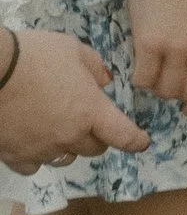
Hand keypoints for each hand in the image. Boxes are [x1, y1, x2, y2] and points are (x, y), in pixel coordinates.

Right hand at [0, 29, 142, 169]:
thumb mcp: (72, 49)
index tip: (141, 142)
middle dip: (97, 136)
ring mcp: (41, 150)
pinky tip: (32, 139)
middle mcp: (69, 136)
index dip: (136, 141)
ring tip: (57, 126)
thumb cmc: (34, 55)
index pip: (123, 135)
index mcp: (89, 111)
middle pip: (94, 148)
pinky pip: (34, 165)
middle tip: (88, 120)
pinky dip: (37, 156)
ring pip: (65, 157)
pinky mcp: (16, 157)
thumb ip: (94, 67)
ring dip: (68, 145)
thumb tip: (103, 82)